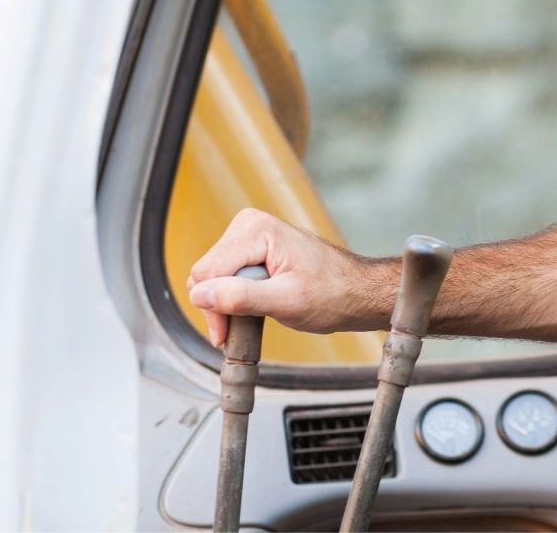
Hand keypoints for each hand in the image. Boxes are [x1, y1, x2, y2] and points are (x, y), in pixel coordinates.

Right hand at [186, 209, 388, 346]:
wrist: (356, 292)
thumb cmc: (332, 294)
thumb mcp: (286, 301)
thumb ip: (241, 297)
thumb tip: (200, 294)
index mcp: (257, 230)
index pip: (206, 273)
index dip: (213, 307)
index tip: (227, 331)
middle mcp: (249, 225)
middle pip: (205, 275)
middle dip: (219, 305)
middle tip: (245, 324)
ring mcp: (250, 235)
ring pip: (211, 278)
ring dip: (226, 303)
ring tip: (257, 313)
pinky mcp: (251, 249)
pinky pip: (224, 276)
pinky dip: (233, 297)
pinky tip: (254, 306)